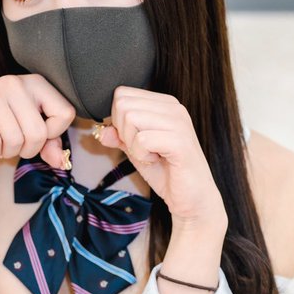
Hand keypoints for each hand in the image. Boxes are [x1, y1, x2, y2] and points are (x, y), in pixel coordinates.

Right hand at [0, 73, 75, 170]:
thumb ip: (49, 143)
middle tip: (15, 145)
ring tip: (0, 144)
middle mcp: (15, 83)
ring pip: (15, 141)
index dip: (54, 134)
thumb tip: (60, 162)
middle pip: (38, 133)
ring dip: (8, 152)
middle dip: (28, 150)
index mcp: (36, 83)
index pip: (65, 114)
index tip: (37, 133)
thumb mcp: (29, 127)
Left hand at [98, 87, 226, 224]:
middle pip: (123, 105)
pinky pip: (142, 139)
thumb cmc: (167, 173)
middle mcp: (174, 107)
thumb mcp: (136, 151)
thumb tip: (101, 130)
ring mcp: (179, 122)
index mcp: (164, 104)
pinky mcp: (180, 141)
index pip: (122, 94)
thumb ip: (119, 137)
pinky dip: (141, 155)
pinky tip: (156, 161)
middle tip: (142, 149)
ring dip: (133, 145)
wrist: (192, 199)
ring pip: (130, 118)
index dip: (118, 121)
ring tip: (151, 155)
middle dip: (123, 132)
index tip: (136, 140)